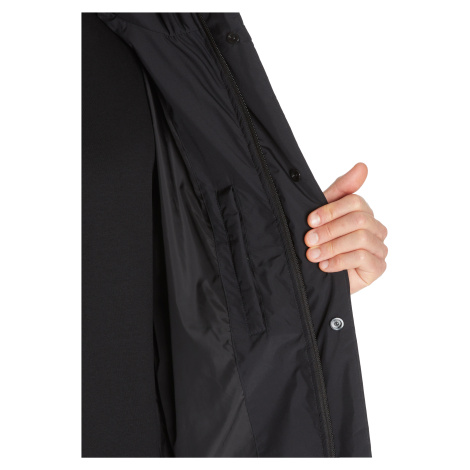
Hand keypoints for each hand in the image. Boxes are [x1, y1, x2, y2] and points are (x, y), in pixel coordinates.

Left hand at [304, 163, 387, 293]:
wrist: (315, 278)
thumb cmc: (320, 244)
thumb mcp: (323, 215)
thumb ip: (341, 190)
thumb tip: (363, 166)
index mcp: (362, 211)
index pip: (355, 201)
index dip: (331, 210)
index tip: (310, 220)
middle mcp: (375, 227)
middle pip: (359, 219)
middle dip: (329, 230)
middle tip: (308, 240)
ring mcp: (379, 247)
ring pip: (361, 238)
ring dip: (332, 246)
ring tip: (313, 255)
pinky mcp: (378, 267)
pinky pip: (363, 258)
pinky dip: (339, 261)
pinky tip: (324, 266)